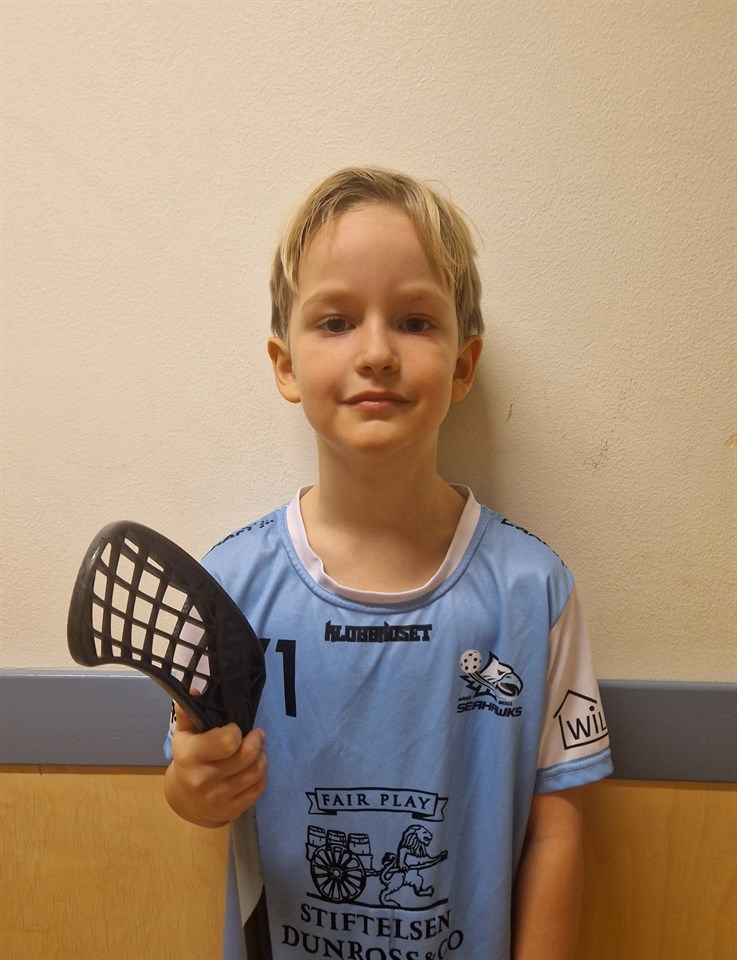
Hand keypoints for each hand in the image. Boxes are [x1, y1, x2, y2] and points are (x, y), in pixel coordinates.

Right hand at [164, 704, 267, 826]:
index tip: (234, 728)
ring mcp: (217, 799)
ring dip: (262, 756)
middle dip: (257, 740)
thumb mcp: (184, 733)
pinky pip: (259, 789)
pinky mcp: (230, 811)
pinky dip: (262, 775)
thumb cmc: (188, 758)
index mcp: (190, 756)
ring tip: (257, 750)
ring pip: (257, 772)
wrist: (184, 798)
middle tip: (257, 735)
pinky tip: (254, 767)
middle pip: (248, 756)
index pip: (229, 741)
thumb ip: (188, 712)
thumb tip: (194, 689)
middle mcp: (203, 780)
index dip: (237, 731)